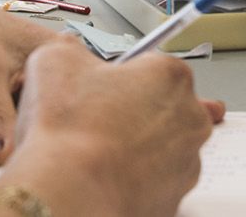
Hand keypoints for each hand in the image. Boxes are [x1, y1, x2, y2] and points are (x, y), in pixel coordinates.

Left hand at [0, 0, 58, 165]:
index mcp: (62, 52)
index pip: (78, 98)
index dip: (68, 125)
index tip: (54, 149)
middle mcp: (56, 64)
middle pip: (59, 110)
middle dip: (46, 130)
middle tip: (31, 153)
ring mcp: (37, 77)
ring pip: (40, 114)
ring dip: (27, 131)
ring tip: (15, 148)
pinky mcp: (20, 88)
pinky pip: (24, 114)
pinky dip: (14, 128)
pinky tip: (5, 140)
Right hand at [0, 38, 220, 216]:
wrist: (71, 193)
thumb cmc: (70, 132)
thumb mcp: (56, 61)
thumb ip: (71, 49)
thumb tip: (69, 53)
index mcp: (171, 76)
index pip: (152, 66)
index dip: (121, 78)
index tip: (101, 89)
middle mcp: (189, 117)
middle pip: (163, 105)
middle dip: (134, 110)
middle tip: (97, 120)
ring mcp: (187, 161)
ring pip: (161, 145)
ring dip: (136, 145)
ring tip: (98, 150)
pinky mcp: (175, 197)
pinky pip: (156, 180)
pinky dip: (136, 177)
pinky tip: (107, 174)